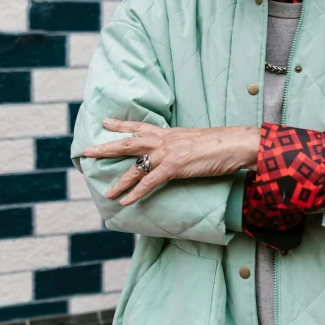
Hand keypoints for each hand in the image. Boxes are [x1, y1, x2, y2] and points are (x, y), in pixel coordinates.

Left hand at [82, 120, 260, 205]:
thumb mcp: (198, 140)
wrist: (237, 143)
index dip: (122, 124)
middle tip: (87, 151)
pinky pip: (150, 182)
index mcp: (171, 132)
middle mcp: (166, 140)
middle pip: (129, 143)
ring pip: (136, 166)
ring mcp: (169, 153)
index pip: (141, 126)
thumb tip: (182, 153)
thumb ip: (185, 145)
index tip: (105, 122)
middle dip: (106, 148)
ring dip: (119, 180)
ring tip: (105, 191)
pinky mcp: (176, 167)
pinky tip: (125, 201)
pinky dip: (136, 192)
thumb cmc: (223, 143)